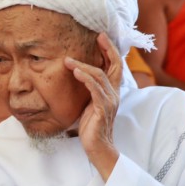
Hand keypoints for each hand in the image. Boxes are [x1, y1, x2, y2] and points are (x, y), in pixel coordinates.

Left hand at [65, 32, 121, 179]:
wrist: (98, 148)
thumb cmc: (92, 128)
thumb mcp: (90, 105)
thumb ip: (90, 91)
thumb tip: (79, 77)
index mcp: (112, 92)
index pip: (116, 67)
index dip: (110, 51)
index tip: (102, 37)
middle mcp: (114, 95)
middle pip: (114, 66)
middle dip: (107, 49)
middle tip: (96, 37)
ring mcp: (110, 102)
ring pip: (100, 77)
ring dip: (84, 66)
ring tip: (68, 60)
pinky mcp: (102, 110)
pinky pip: (95, 90)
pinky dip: (86, 79)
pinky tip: (76, 73)